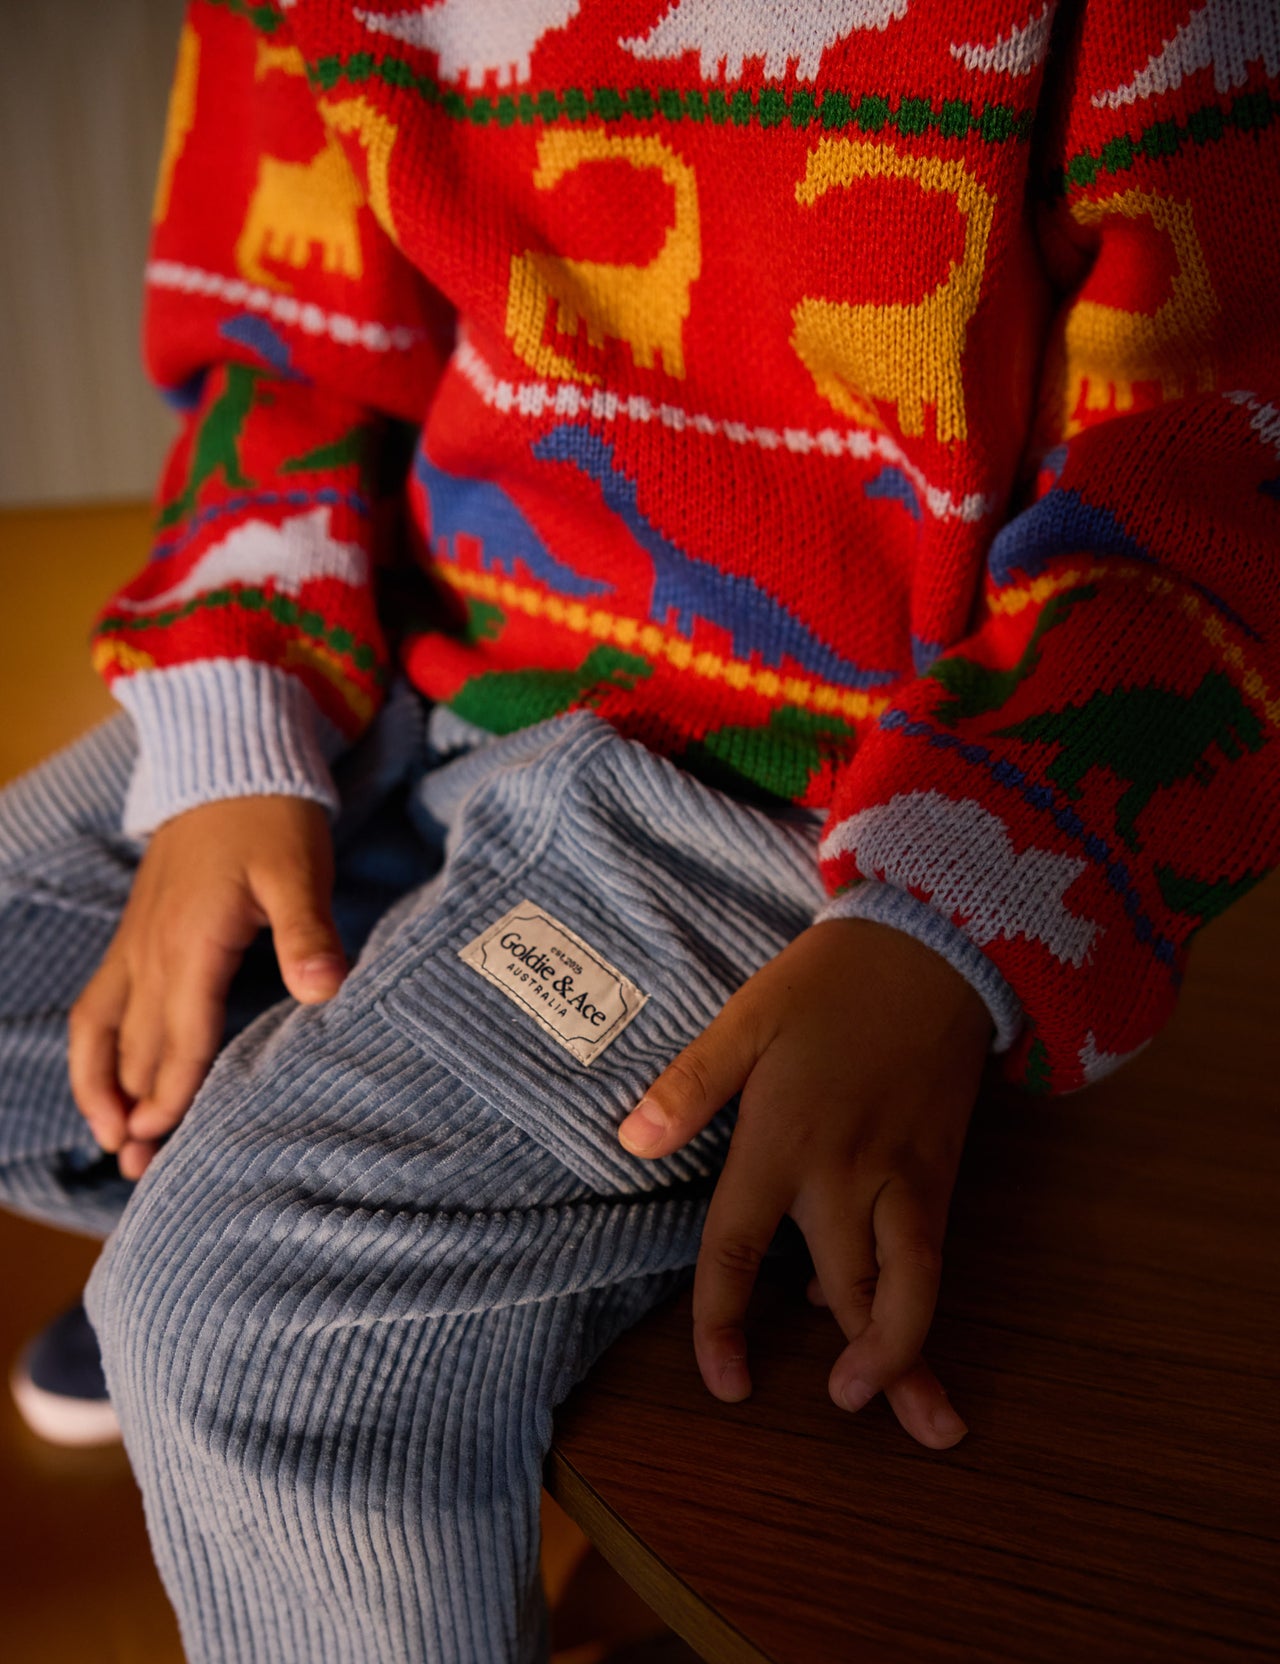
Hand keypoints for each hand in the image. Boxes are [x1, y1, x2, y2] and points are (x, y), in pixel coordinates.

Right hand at [69, 796, 344, 1179]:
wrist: (228, 762)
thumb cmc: (271, 817)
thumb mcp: (300, 869)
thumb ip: (308, 932)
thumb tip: (325, 992)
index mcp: (191, 944)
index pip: (181, 1037)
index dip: (171, 1094)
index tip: (160, 1145)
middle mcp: (151, 951)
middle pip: (138, 1048)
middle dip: (135, 1112)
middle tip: (139, 1177)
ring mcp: (136, 943)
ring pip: (102, 1030)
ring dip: (101, 1087)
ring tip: (111, 1142)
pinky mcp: (136, 934)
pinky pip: (99, 1003)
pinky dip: (95, 1050)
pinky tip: (105, 1079)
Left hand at [618, 918, 991, 1449]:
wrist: (933, 947)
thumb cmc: (829, 982)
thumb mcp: (746, 1017)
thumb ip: (690, 1085)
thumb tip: (629, 1143)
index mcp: (782, 1141)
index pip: (737, 1252)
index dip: (722, 1325)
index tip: (729, 1385)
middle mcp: (846, 1175)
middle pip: (848, 1293)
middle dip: (861, 1370)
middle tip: (845, 1411)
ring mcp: (904, 1178)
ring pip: (913, 1290)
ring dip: (914, 1357)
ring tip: (923, 1418)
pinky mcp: (942, 1171)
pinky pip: (933, 1254)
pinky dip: (920, 1298)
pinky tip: (901, 1314)